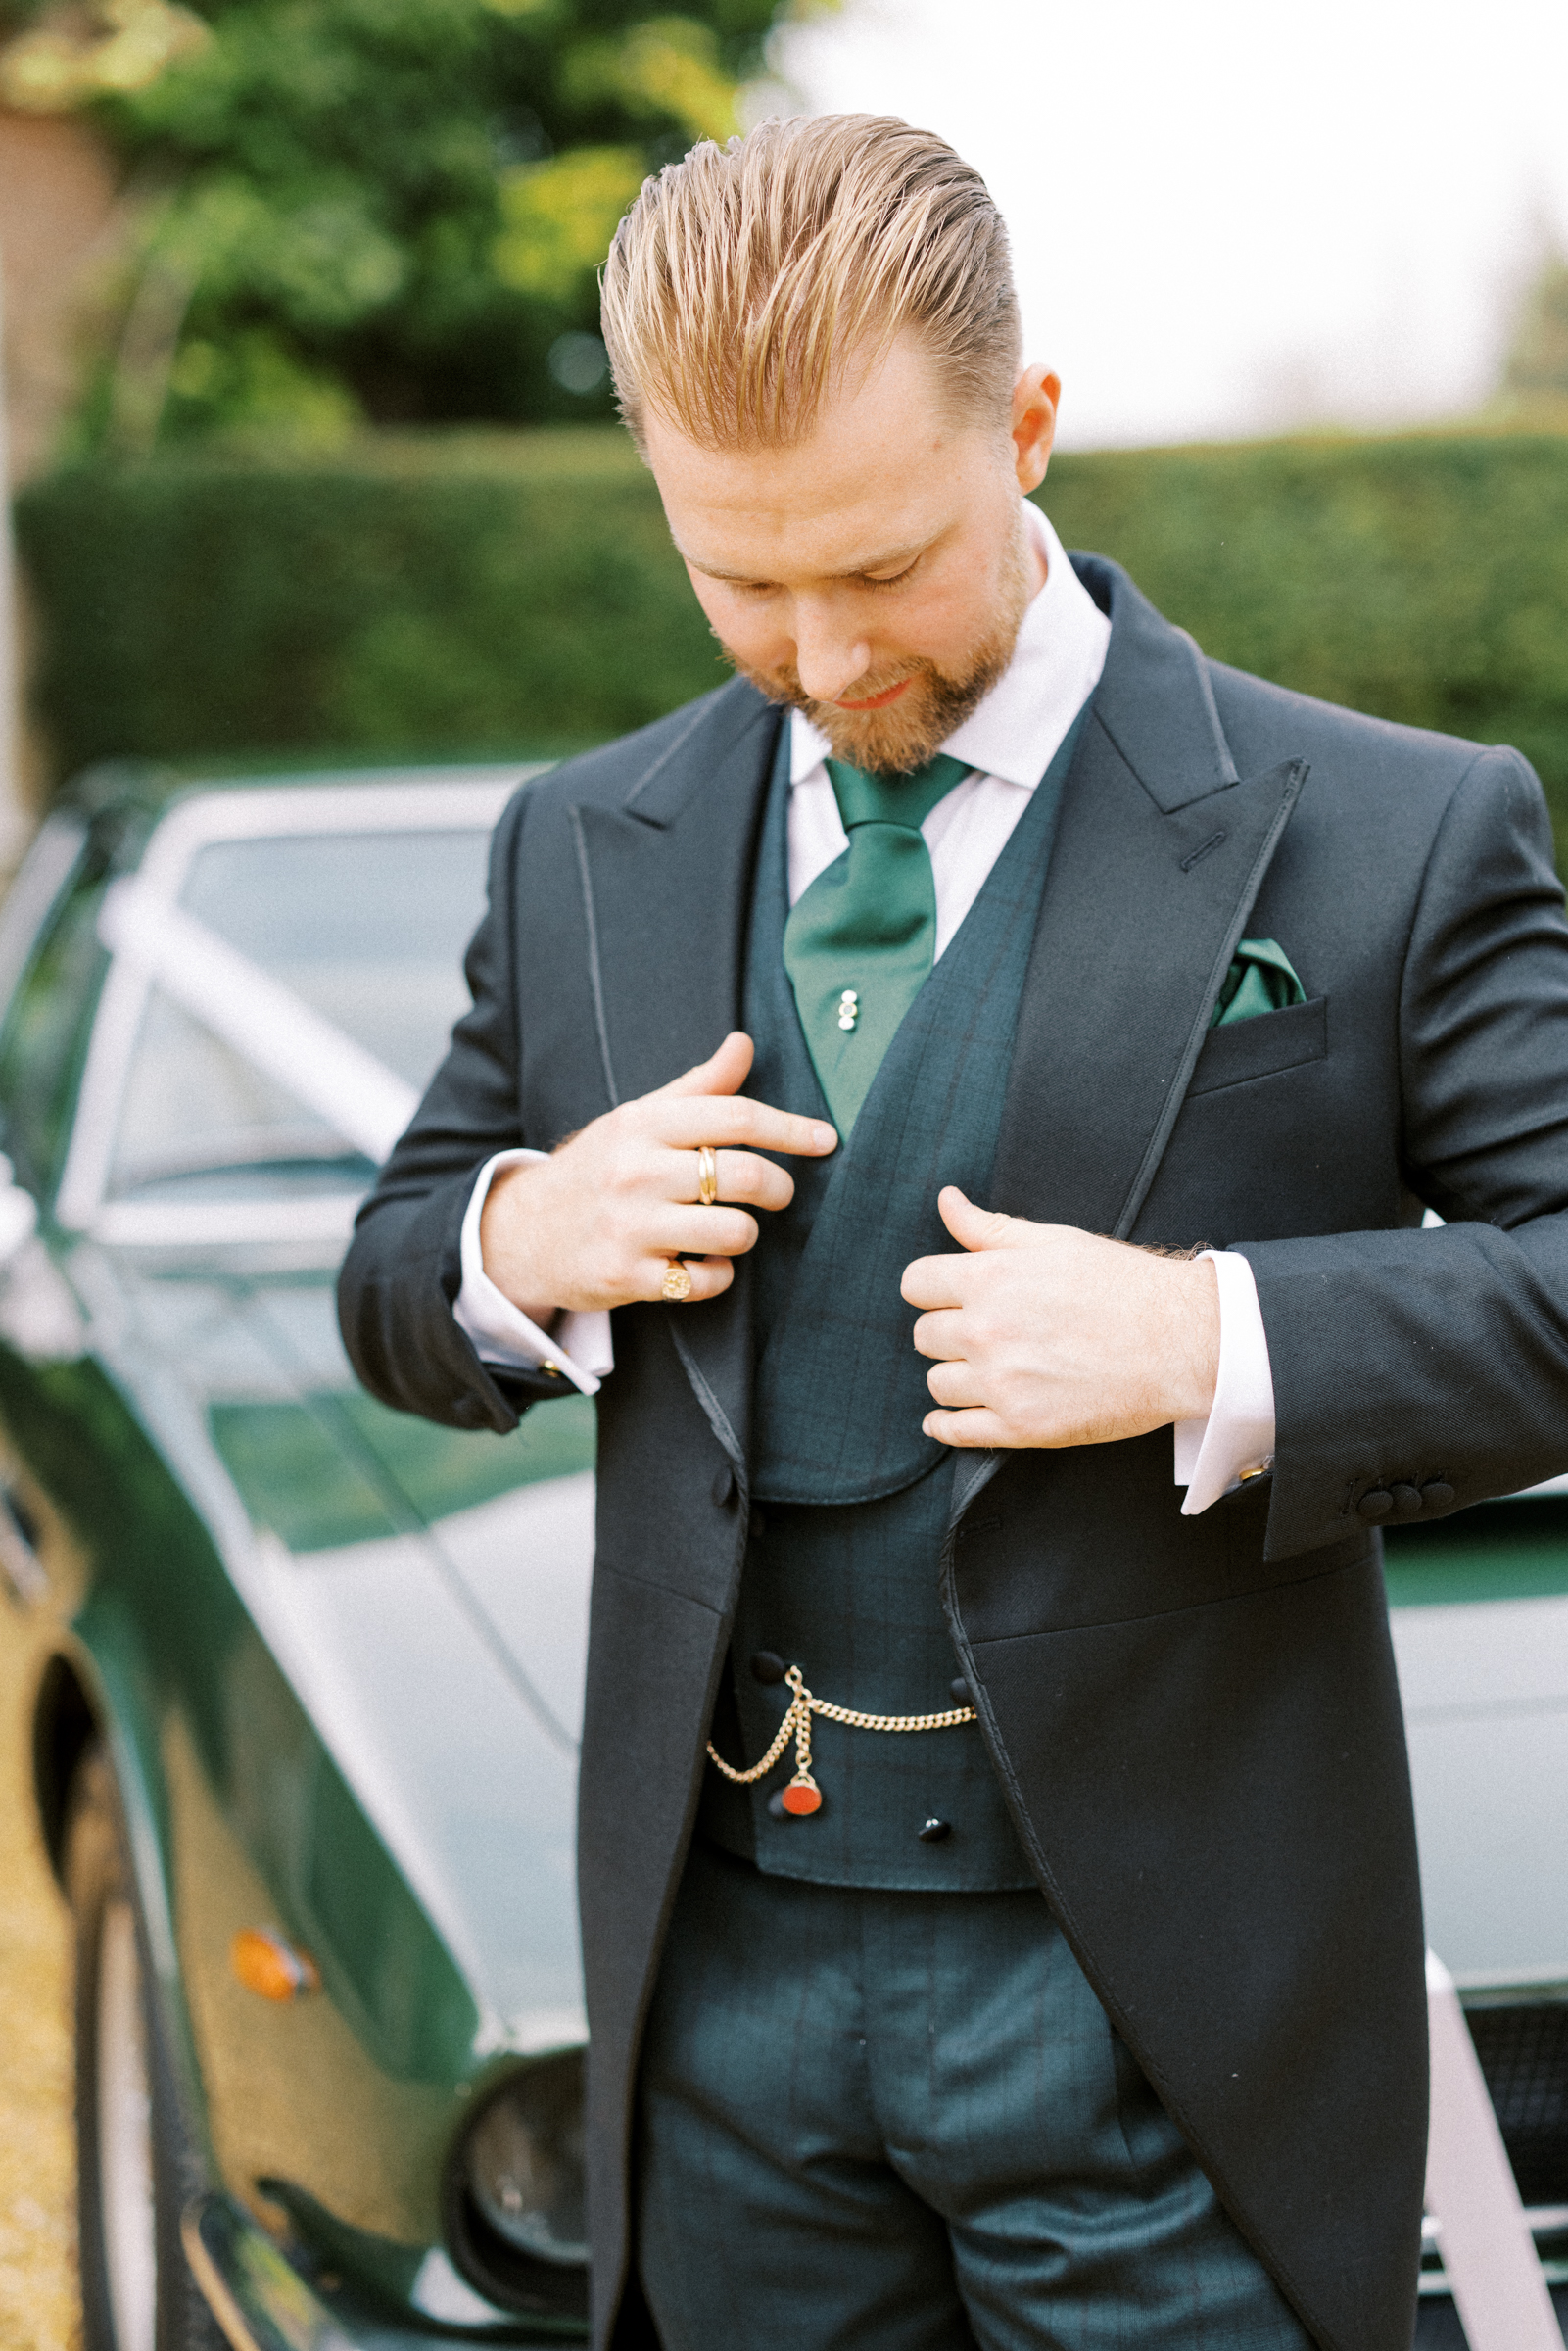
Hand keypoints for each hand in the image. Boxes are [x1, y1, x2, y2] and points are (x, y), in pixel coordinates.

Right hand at [480, 1032, 835, 1317]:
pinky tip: (701, 1263)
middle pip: (744, 1175)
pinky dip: (718, 1274)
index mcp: (643, 1124)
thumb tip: (744, 1042)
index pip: (736, 1116)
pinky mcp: (626, 1277)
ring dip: (746, 1233)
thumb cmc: (599, 1169)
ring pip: (734, 1232)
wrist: (525, 1231)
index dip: (791, 1128)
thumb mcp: (638, 1119)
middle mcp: (636, 1171)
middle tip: (778, 1194)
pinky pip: (707, 1280)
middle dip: (779, 1188)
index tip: (826, 1139)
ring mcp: (630, 1227)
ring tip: (729, 1228)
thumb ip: (698, 1087)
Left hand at [902, 1187, 1219, 1449]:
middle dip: (948, 1330)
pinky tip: (949, 1417)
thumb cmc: (1122, 1286)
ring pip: (937, 1382)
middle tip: (983, 1332)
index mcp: (990, 1279)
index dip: (933, 1287)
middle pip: (924, 1334)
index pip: (916, 1283)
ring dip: (955, 1374)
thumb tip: (945, 1201)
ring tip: (987, 1368)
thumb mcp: (1053, 1242)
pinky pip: (954, 1431)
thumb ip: (989, 1227)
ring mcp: (1001, 1382)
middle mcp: (986, 1331)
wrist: (1181, 1342)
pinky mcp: (1021, 1426)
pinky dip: (945, 1425)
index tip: (949, 1295)